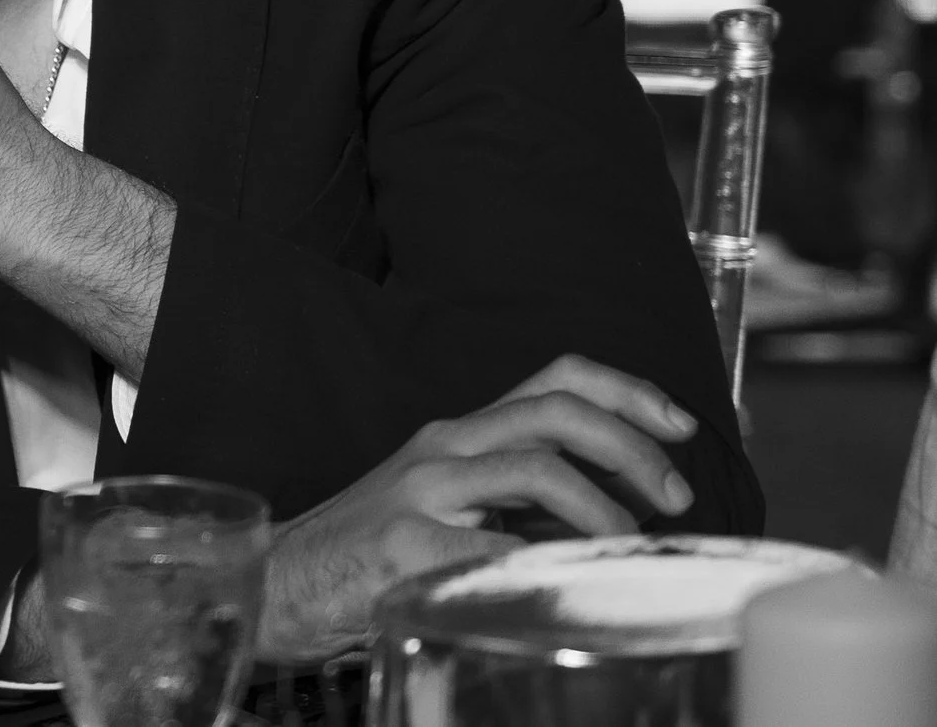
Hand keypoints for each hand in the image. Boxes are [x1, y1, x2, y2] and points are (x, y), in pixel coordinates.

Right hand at [257, 355, 700, 664]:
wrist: (283, 580)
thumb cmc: (375, 546)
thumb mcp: (448, 497)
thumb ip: (517, 489)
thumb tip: (623, 500)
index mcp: (462, 432)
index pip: (555, 378)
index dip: (627, 390)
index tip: (680, 425)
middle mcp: (444, 446)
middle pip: (556, 412)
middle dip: (634, 448)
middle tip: (676, 497)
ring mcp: (421, 491)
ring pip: (536, 468)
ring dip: (603, 509)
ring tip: (626, 547)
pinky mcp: (402, 544)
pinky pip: (496, 547)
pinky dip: (545, 564)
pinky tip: (559, 586)